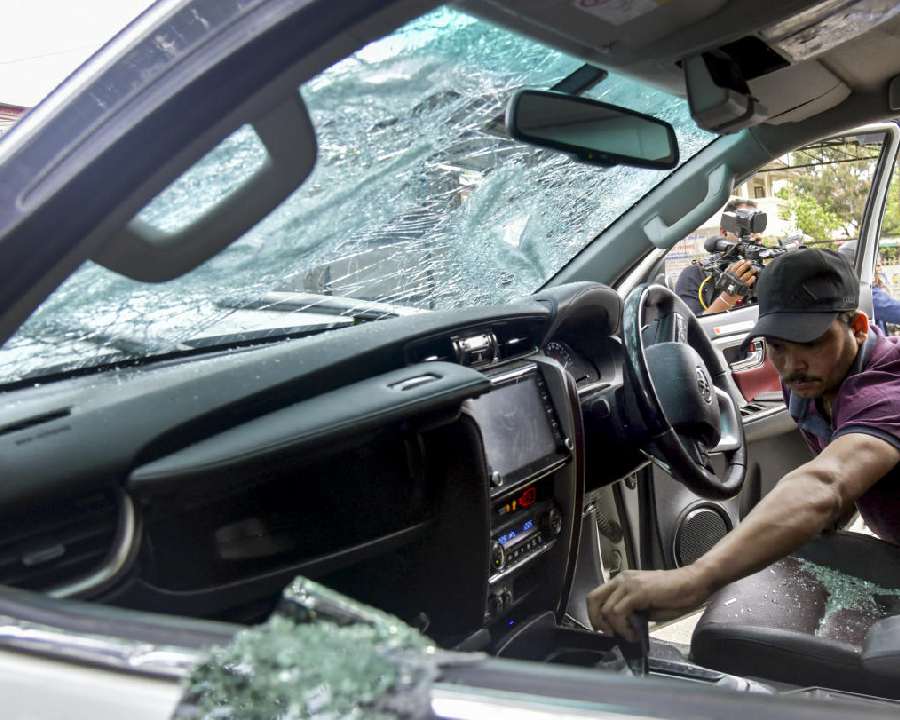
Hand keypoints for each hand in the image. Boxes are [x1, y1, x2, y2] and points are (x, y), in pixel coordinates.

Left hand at [586, 565, 713, 640]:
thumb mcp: (647, 605)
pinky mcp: (637, 591)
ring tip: (630, 636)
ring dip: (615, 628)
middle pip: (593, 599)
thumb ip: (632, 611)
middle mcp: (621, 579)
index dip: (596, 616)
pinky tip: (634, 634)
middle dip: (596, 621)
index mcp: (622, 581)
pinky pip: (619, 612)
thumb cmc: (675, 595)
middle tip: (609, 635)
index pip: (596, 596)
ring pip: (606, 609)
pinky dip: (623, 628)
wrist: (693, 583)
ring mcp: (628, 584)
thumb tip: (622, 626)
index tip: (606, 631)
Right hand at [720, 259, 755, 303]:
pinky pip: (748, 282)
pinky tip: (753, 277)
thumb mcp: (725, 277)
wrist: (727, 297)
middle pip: (740, 270)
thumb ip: (728, 270)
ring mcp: (738, 283)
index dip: (739, 263)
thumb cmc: (727, 286)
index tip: (743, 260)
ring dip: (750, 271)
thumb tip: (733, 263)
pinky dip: (751, 279)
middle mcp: (733, 279)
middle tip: (749, 262)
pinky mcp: (743, 287)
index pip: (733, 267)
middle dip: (745, 265)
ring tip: (754, 269)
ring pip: (745, 275)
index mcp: (728, 275)